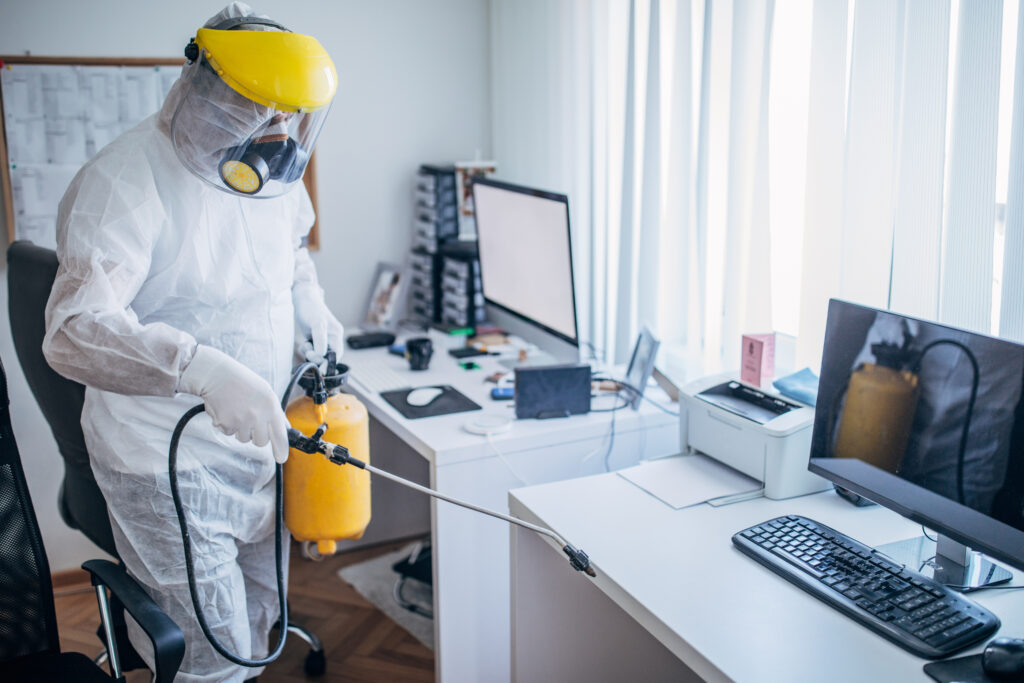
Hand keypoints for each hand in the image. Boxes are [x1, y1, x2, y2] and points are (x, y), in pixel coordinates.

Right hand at [177, 345, 288, 462]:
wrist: (217, 375)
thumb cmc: (242, 382)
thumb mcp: (265, 392)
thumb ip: (275, 412)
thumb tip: (285, 429)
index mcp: (270, 406)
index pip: (279, 434)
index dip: (281, 449)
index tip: (281, 458)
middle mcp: (258, 415)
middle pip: (260, 442)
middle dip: (256, 436)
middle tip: (249, 419)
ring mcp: (241, 420)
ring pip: (244, 438)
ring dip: (240, 429)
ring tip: (236, 410)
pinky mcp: (226, 424)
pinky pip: (228, 433)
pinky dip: (226, 424)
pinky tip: (226, 409)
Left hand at [295, 297, 343, 369]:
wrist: (302, 299)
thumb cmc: (310, 308)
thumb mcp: (316, 323)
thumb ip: (320, 340)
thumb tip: (322, 355)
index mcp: (336, 334)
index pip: (336, 354)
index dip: (328, 363)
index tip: (319, 368)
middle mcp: (331, 337)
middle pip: (327, 356)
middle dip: (317, 357)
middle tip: (308, 352)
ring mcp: (323, 338)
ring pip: (318, 354)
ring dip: (310, 353)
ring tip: (305, 345)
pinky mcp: (314, 338)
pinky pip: (312, 350)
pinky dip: (306, 350)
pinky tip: (304, 343)